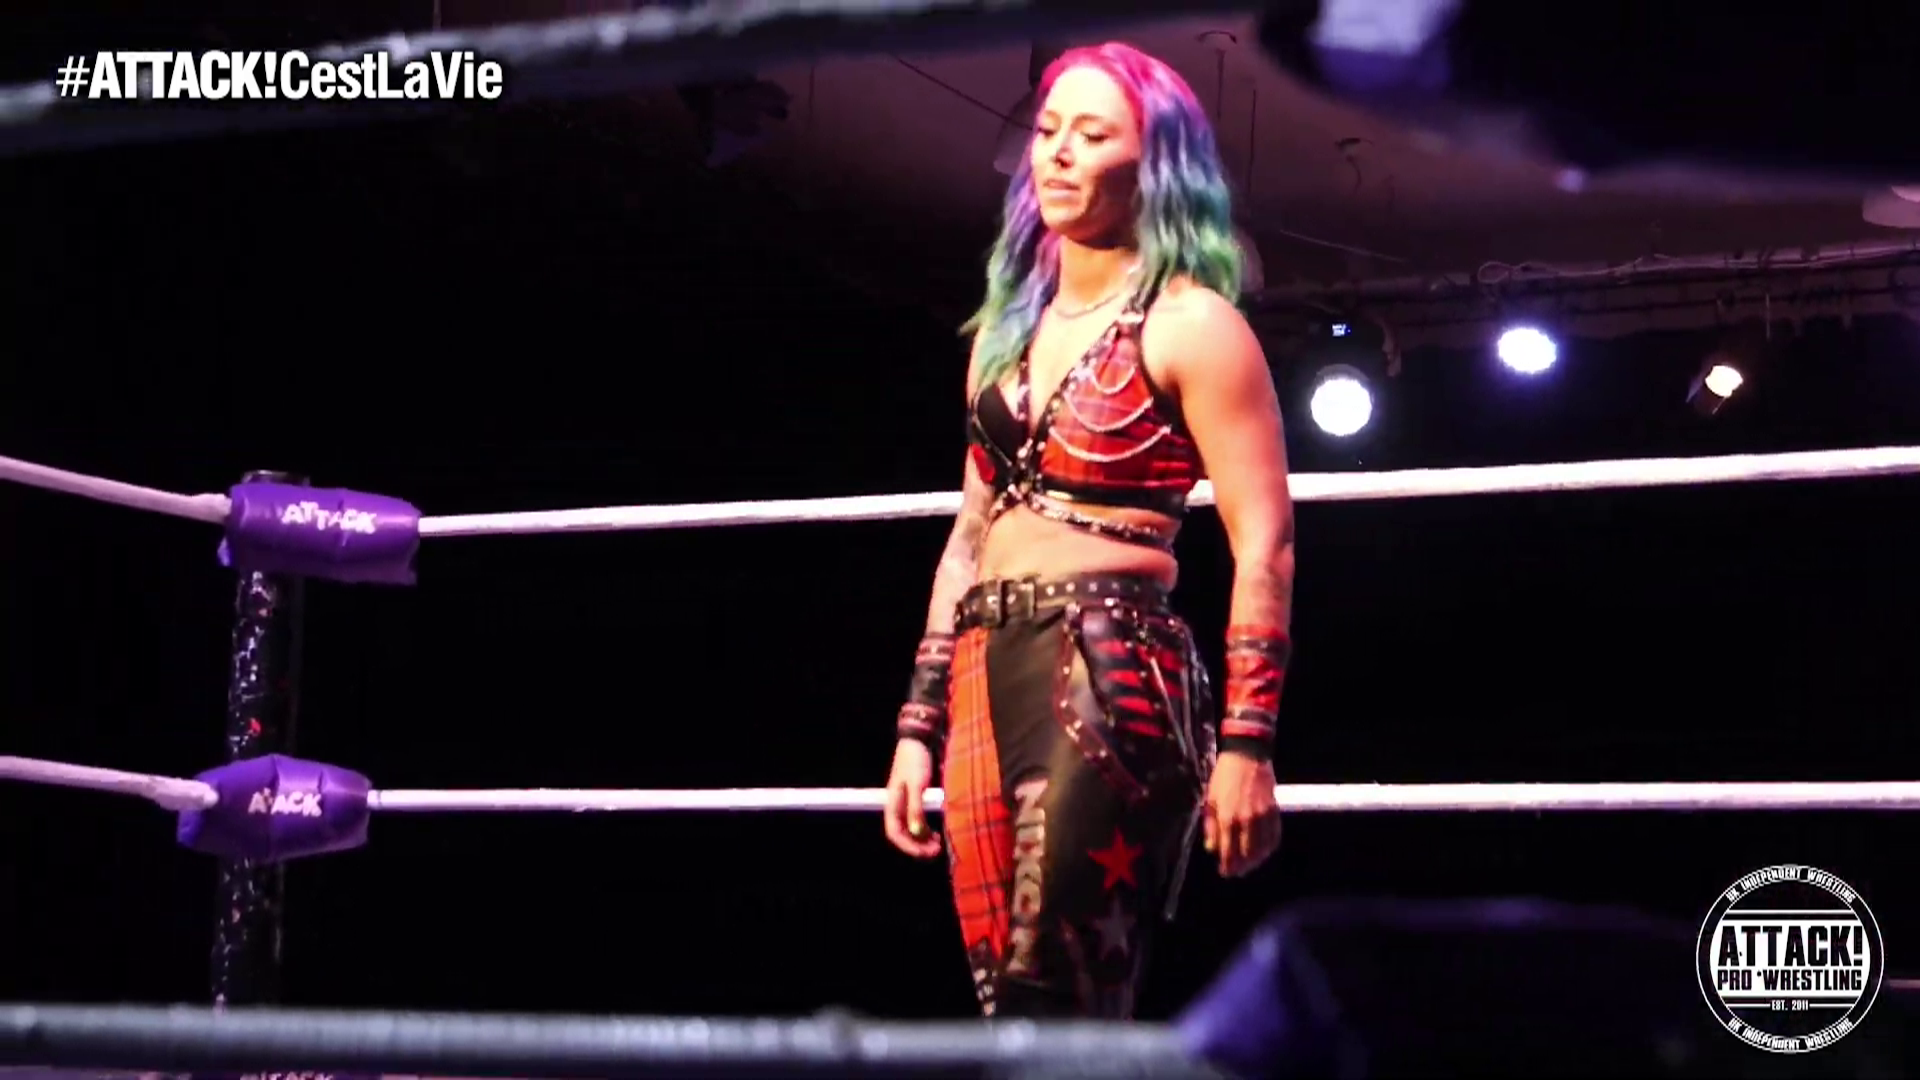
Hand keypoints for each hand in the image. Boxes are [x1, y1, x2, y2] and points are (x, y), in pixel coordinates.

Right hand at [883, 738, 941, 858]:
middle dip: (918, 846)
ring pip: (911, 829)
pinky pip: (918, 821)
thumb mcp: (917, 786)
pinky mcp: (916, 799)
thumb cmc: (916, 761)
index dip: (909, 847)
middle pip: (903, 834)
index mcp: (892, 804)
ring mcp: (906, 803)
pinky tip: (937, 832)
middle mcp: (897, 807)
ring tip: (938, 844)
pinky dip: (926, 829)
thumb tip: (917, 833)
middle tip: (937, 851)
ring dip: (923, 839)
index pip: (895, 834)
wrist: (919, 740)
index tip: (926, 853)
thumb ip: (916, 809)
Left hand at [1203, 751, 1280, 877]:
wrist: (1247, 756)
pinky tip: (1263, 851)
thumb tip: (1211, 848)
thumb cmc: (1224, 777)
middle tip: (1236, 872)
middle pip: (1247, 854)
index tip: (1224, 872)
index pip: (1228, 851)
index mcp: (1228, 817)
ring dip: (1256, 861)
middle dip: (1241, 867)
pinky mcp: (1274, 811)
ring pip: (1262, 849)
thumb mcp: (1210, 799)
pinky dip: (1269, 848)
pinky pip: (1275, 836)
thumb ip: (1211, 826)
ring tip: (1249, 865)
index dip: (1226, 865)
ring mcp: (1263, 816)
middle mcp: (1246, 820)